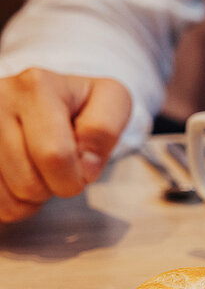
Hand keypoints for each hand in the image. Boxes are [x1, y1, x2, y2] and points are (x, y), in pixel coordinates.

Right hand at [0, 68, 131, 222]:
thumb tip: (84, 164)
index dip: (77, 174)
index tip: (84, 164)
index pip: (55, 155)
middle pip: (28, 182)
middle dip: (55, 187)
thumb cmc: (80, 105)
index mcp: (36, 86)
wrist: (43, 98)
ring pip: (7, 198)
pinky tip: (18, 178)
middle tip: (61, 169)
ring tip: (39, 169)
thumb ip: (104, 131)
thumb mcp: (111, 102)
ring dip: (31, 197)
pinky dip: (11, 202)